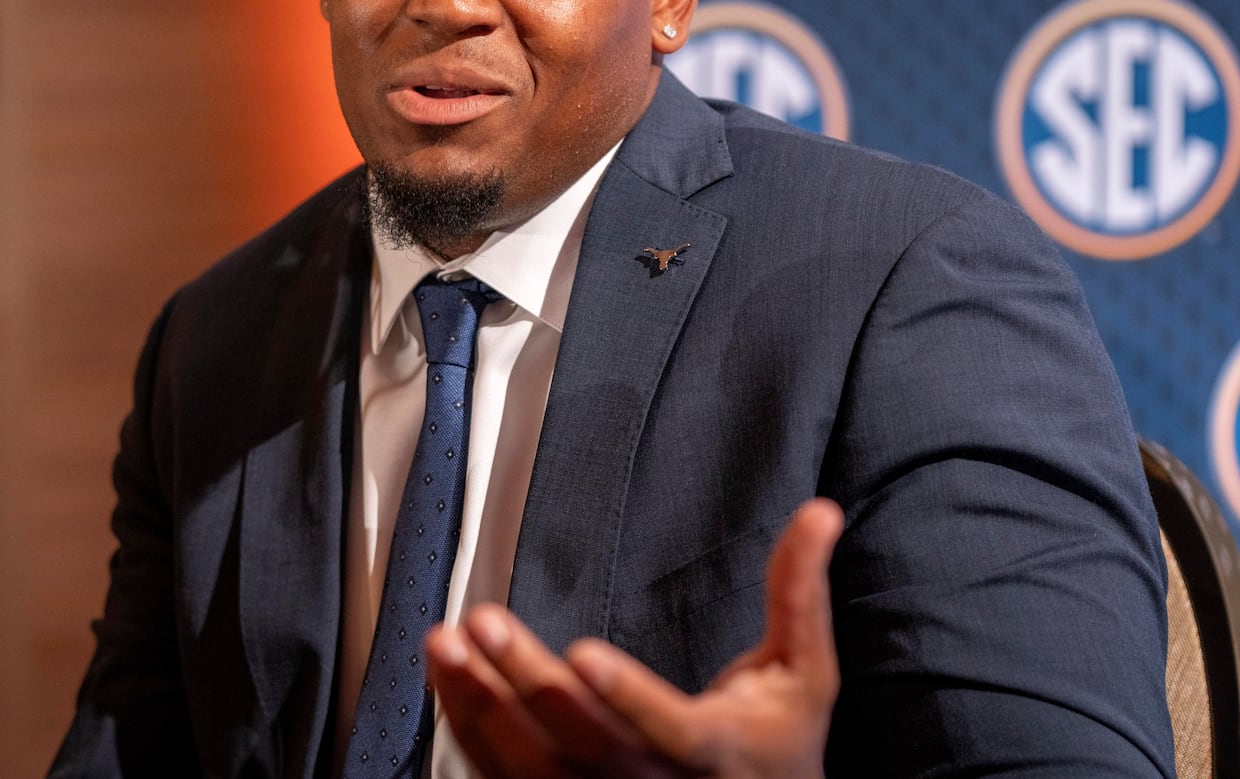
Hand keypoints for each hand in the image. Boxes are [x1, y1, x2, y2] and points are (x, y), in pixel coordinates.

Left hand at [427, 498, 843, 777]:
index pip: (669, 729)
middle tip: (484, 623)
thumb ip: (799, 595)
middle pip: (582, 742)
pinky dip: (470, 725)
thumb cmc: (776, 744)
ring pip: (531, 766)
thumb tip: (821, 512)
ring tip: (444, 645)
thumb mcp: (802, 674)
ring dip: (481, 705)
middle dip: (528, 682)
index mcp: (715, 754)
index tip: (583, 654)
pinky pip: (505, 774)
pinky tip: (445, 676)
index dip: (626, 696)